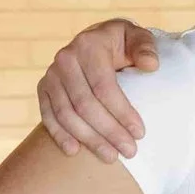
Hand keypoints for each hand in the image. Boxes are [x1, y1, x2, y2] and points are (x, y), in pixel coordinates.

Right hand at [37, 19, 155, 160]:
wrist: (95, 40)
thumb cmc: (122, 43)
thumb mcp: (137, 37)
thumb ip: (145, 47)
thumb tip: (151, 65)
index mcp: (89, 45)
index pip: (104, 86)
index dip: (122, 112)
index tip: (140, 133)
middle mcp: (65, 59)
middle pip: (85, 104)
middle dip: (109, 132)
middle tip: (129, 151)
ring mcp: (51, 75)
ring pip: (67, 114)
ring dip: (88, 139)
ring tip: (110, 156)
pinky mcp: (43, 88)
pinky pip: (48, 116)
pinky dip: (59, 135)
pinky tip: (74, 151)